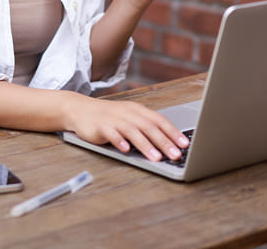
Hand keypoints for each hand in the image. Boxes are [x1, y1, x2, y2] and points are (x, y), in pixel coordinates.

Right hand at [64, 96, 189, 161]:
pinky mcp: (100, 126)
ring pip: (133, 131)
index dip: (173, 132)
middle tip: (175, 155)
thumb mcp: (130, 118)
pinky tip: (126, 149)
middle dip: (164, 142)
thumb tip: (167, 143)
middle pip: (149, 127)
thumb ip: (146, 128)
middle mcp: (128, 113)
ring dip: (146, 145)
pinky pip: (112, 134)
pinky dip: (119, 141)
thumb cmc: (109, 117)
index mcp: (138, 111)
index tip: (185, 144)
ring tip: (156, 157)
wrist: (81, 109)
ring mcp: (114, 119)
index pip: (159, 120)